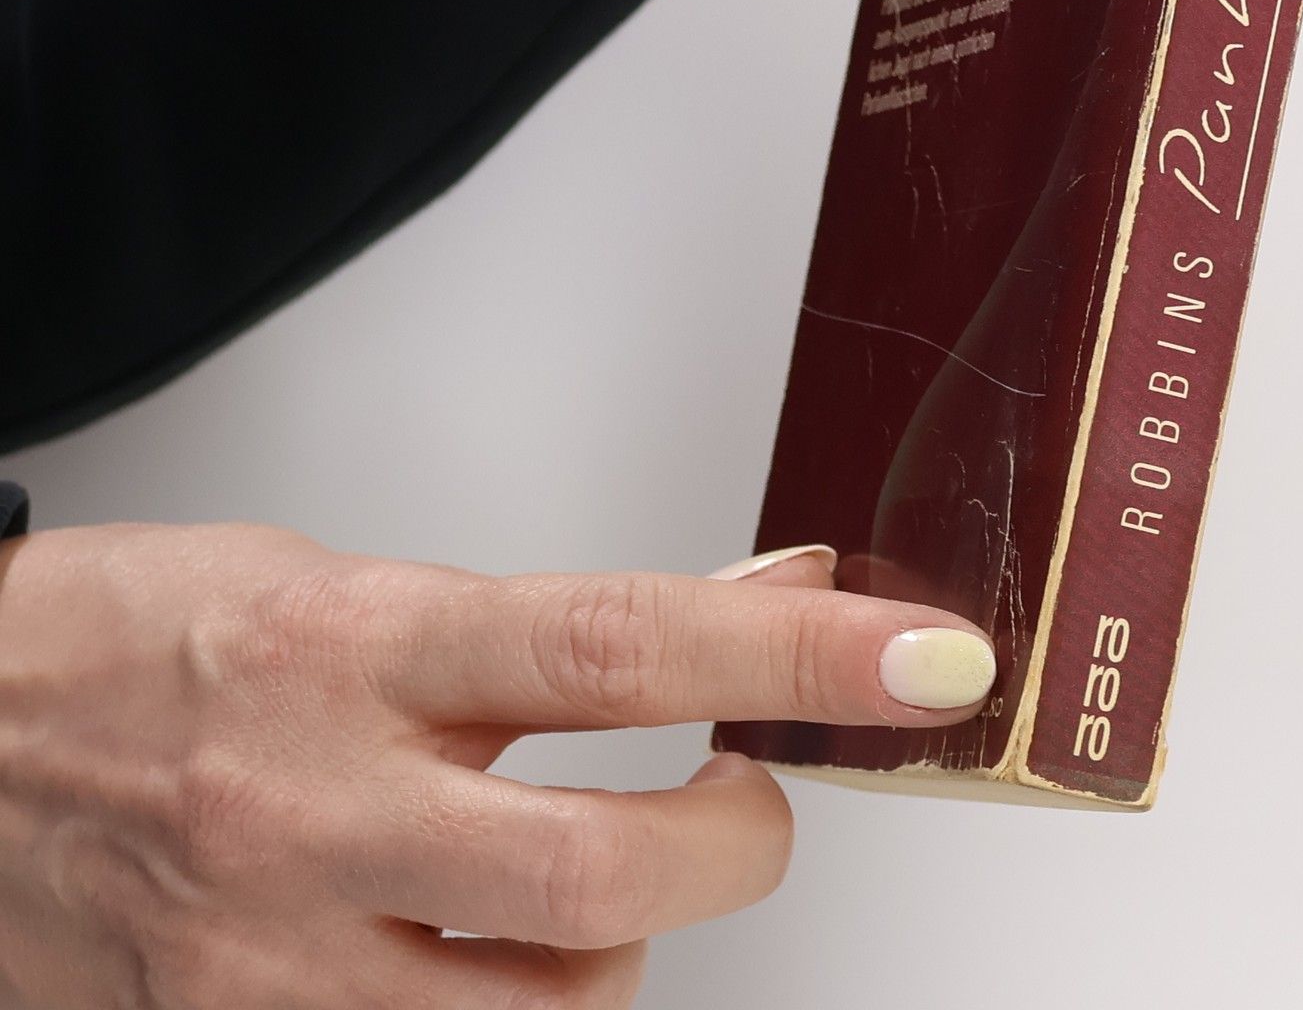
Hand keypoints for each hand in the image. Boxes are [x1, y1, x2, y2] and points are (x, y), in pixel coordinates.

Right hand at [0, 523, 993, 1006]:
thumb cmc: (141, 643)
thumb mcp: (355, 581)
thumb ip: (561, 621)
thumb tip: (762, 605)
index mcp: (361, 644)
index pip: (624, 643)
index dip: (793, 662)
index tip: (922, 662)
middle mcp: (320, 809)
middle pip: (605, 871)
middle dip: (735, 845)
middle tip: (750, 799)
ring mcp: (275, 960)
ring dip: (617, 947)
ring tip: (584, 880)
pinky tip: (483, 952)